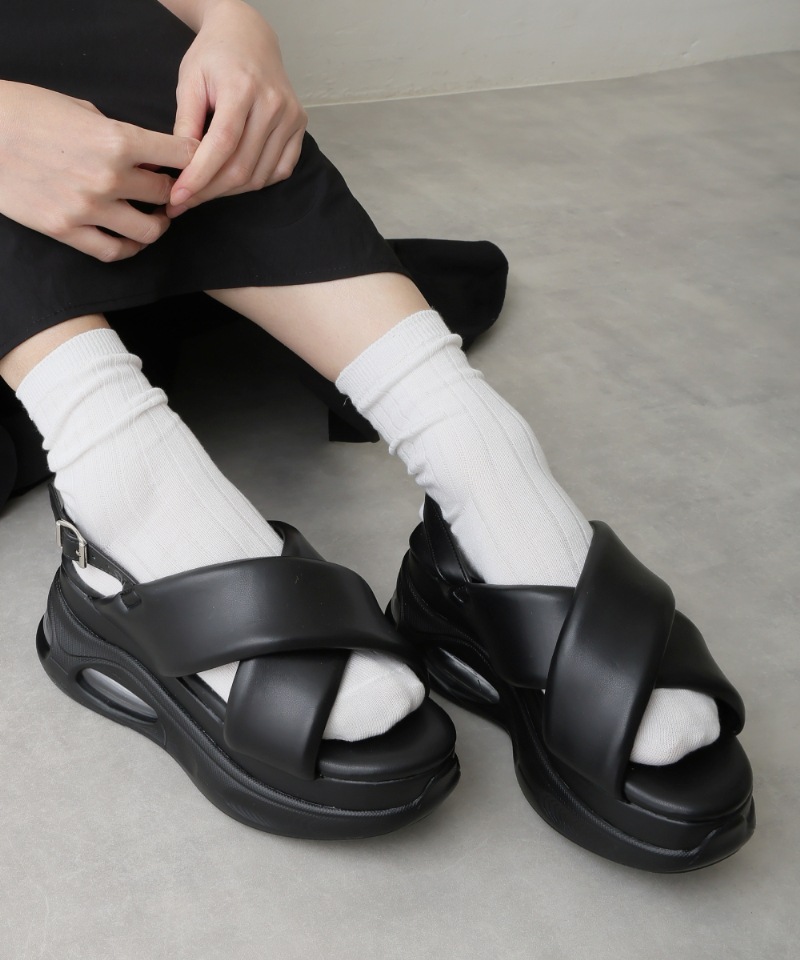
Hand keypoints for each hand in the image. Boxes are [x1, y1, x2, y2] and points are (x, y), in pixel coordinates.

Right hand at [0, 81, 197, 260]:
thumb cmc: (25, 111)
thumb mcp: (79, 109)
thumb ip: (118, 132)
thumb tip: (146, 150)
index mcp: (117, 139)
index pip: (182, 154)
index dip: (194, 158)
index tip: (193, 162)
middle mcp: (109, 176)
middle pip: (168, 194)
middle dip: (174, 191)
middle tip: (169, 191)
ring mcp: (88, 208)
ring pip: (150, 230)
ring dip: (157, 224)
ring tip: (154, 217)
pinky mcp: (66, 230)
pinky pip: (113, 251)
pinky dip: (129, 248)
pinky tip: (130, 239)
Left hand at [167, 0, 307, 215]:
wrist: (248, 36)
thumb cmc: (214, 57)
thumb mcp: (189, 81)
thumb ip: (185, 125)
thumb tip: (177, 169)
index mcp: (242, 88)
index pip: (222, 145)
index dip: (199, 177)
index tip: (177, 198)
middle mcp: (273, 104)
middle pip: (242, 167)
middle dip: (209, 191)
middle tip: (184, 202)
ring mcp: (291, 117)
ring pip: (259, 175)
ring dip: (229, 191)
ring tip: (204, 191)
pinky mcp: (299, 126)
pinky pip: (279, 171)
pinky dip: (255, 182)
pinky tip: (234, 180)